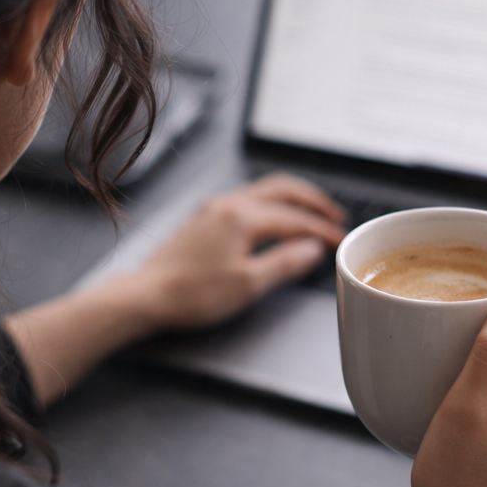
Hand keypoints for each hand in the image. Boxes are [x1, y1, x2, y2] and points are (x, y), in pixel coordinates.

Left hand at [4, 174, 345, 405]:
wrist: (145, 296)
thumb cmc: (191, 294)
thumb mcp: (248, 285)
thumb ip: (285, 264)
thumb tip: (312, 250)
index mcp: (242, 217)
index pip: (296, 218)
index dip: (323, 229)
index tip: (341, 240)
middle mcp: (228, 204)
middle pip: (282, 189)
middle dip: (312, 200)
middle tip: (335, 215)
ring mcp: (213, 210)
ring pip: (263, 191)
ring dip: (292, 199)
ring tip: (310, 214)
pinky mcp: (203, 220)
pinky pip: (247, 200)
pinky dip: (271, 205)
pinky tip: (273, 220)